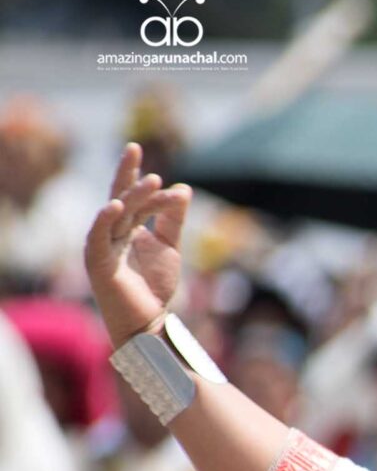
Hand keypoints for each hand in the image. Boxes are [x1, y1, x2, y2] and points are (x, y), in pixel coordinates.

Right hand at [84, 143, 191, 344]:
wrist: (150, 322)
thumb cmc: (155, 287)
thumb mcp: (169, 246)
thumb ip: (172, 219)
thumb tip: (183, 189)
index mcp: (124, 229)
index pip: (127, 195)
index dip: (132, 173)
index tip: (137, 148)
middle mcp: (109, 234)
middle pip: (119, 198)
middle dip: (127, 174)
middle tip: (135, 148)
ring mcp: (101, 247)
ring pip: (116, 215)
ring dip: (133, 196)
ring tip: (153, 180)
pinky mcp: (98, 264)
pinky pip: (99, 237)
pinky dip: (105, 221)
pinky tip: (115, 205)